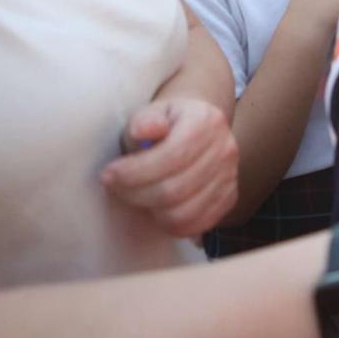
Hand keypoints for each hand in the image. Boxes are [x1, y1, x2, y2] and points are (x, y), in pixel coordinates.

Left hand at [102, 97, 237, 236]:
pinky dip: (170, 224)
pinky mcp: (229, 198)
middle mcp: (225, 149)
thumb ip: (145, 120)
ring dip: (150, 210)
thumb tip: (144, 130)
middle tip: (116, 188)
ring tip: (138, 196)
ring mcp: (230, 176)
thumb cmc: (166, 123)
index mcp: (206, 121)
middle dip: (135, 194)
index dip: (133, 172)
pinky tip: (156, 208)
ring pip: (182, 213)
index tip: (108, 174)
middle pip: (174, 190)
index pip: (171, 157)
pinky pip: (195, 225)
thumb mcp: (151, 112)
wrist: (197, 128)